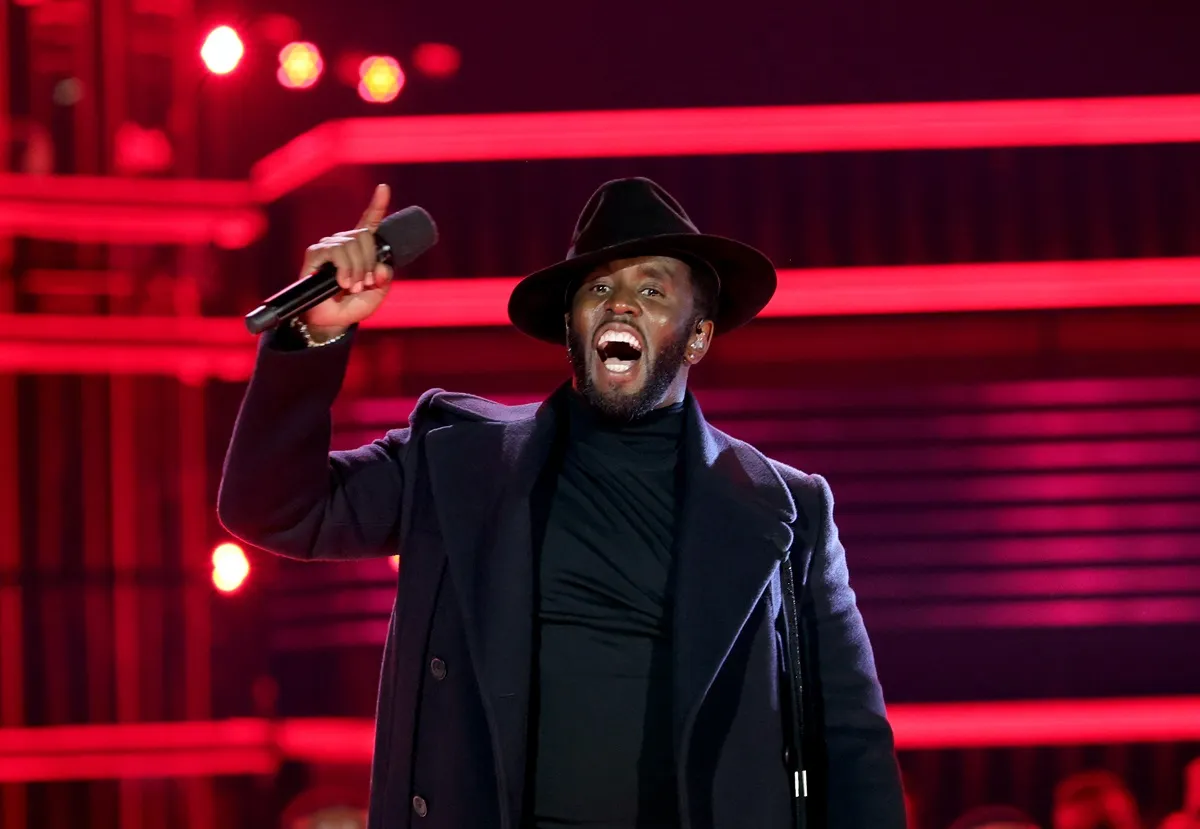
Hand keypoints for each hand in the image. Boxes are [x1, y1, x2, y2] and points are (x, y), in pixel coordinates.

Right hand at [298, 183, 393, 339]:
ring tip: (353, 286)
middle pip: (364, 236)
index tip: (383, 188)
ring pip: (352, 243)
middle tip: (364, 283)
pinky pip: (336, 251)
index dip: (377, 205)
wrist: (330, 320)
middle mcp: (344, 243)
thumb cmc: (352, 305)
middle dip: (369, 261)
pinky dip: (345, 268)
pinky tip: (343, 282)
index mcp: (360, 249)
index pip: (369, 223)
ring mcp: (329, 246)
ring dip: (357, 269)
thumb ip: (384, 280)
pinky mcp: (315, 253)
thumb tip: (381, 266)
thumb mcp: (376, 294)